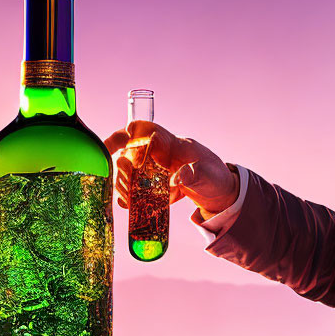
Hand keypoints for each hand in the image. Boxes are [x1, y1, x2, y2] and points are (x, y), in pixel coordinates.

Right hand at [104, 121, 239, 215]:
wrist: (219, 194)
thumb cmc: (215, 176)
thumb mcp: (209, 174)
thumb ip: (195, 173)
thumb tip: (178, 178)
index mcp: (171, 143)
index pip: (145, 130)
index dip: (127, 133)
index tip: (115, 142)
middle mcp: (158, 155)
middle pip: (129, 152)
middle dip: (121, 165)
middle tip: (123, 179)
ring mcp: (153, 172)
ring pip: (129, 172)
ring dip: (123, 183)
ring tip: (125, 197)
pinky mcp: (153, 188)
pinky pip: (135, 190)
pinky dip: (129, 197)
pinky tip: (127, 205)